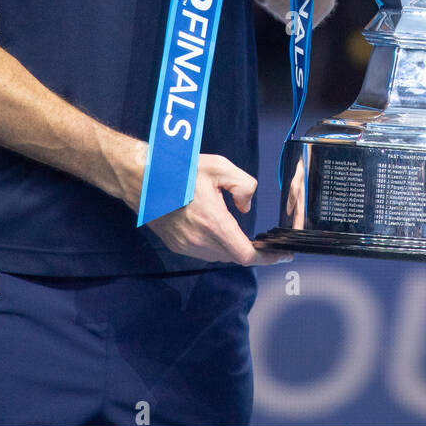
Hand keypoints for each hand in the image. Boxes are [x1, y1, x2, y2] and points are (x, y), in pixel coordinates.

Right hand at [145, 153, 290, 265]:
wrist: (144, 181)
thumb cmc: (181, 172)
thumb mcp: (220, 167)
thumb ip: (243, 186)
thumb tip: (245, 207)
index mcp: (213, 223)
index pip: (246, 254)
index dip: (267, 258)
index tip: (282, 255)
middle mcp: (199, 240)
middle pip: (235, 256)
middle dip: (253, 251)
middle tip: (266, 242)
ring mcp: (186, 246)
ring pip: (220, 256)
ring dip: (233, 249)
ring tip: (243, 235)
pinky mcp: (177, 246)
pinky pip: (204, 253)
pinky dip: (217, 246)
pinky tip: (218, 231)